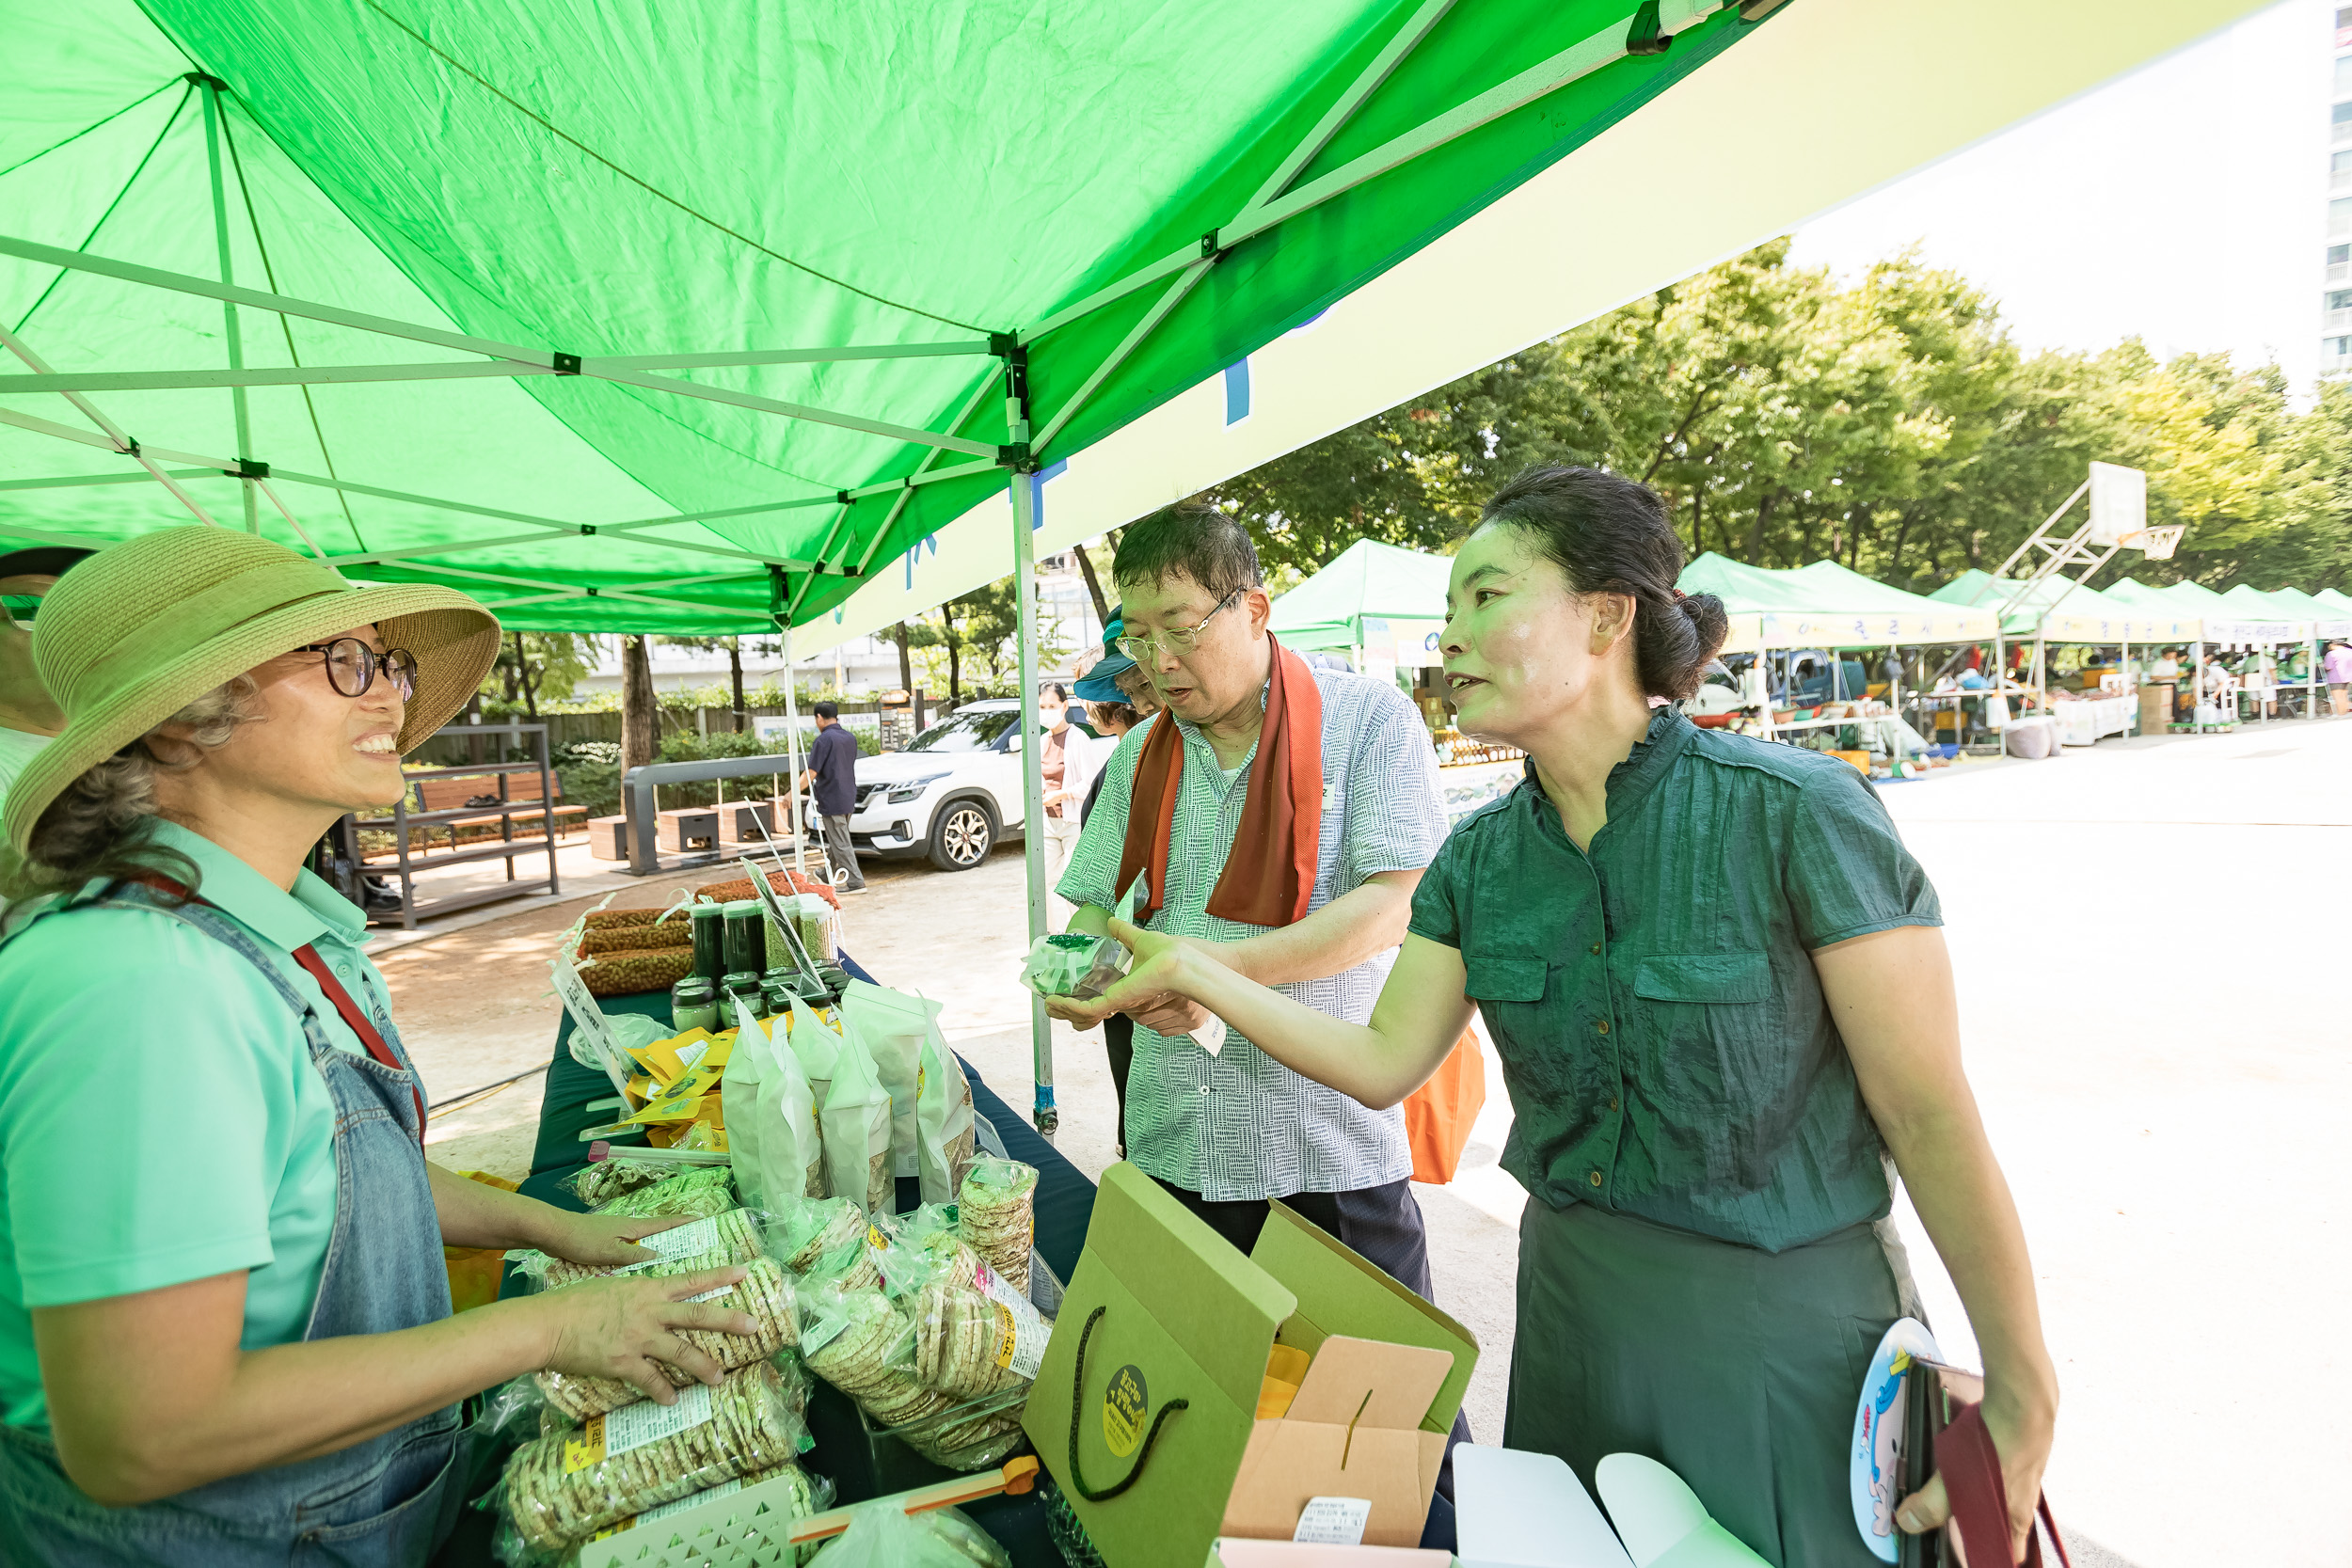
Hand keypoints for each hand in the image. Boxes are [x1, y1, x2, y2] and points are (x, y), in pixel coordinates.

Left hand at [533, 1210, 706, 1269]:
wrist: (553, 1234)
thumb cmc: (582, 1240)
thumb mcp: (609, 1251)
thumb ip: (634, 1254)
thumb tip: (661, 1256)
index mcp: (634, 1228)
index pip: (666, 1223)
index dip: (686, 1223)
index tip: (705, 1221)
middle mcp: (630, 1229)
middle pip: (660, 1232)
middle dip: (679, 1236)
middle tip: (698, 1245)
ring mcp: (619, 1236)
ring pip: (646, 1242)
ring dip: (662, 1247)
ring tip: (678, 1260)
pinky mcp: (608, 1244)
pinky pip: (634, 1249)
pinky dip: (644, 1255)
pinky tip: (645, 1268)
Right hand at [535, 1267, 758, 1404]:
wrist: (549, 1324)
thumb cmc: (575, 1302)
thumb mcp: (612, 1286)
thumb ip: (637, 1294)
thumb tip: (651, 1298)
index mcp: (648, 1289)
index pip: (691, 1280)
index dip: (720, 1275)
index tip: (745, 1272)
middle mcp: (650, 1312)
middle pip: (698, 1315)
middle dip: (729, 1320)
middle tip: (755, 1326)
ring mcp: (639, 1339)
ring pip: (682, 1353)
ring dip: (704, 1367)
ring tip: (719, 1378)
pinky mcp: (625, 1363)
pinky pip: (652, 1381)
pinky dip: (663, 1392)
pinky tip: (672, 1402)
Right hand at [1039, 920, 1196, 1029]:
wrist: (1179, 962)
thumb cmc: (1168, 953)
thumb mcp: (1139, 940)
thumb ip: (1124, 934)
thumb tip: (1111, 922)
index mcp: (1126, 987)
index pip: (1099, 999)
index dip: (1081, 999)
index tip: (1064, 995)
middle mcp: (1121, 998)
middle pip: (1089, 1012)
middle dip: (1067, 1010)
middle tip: (1051, 1005)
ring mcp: (1117, 1001)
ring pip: (1084, 1014)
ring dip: (1064, 1010)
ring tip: (1048, 1005)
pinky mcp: (1115, 1001)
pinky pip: (1087, 1010)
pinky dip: (1068, 1006)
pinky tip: (1055, 1001)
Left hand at [1895, 1379, 2055, 1562]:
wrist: (2022, 1401)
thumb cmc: (1996, 1445)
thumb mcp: (1958, 1479)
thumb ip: (1933, 1504)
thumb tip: (1907, 1523)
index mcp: (2014, 1516)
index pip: (2009, 1551)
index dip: (1990, 1555)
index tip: (1969, 1554)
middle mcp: (2025, 1500)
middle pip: (2006, 1525)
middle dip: (1982, 1525)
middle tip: (1956, 1521)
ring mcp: (2028, 1473)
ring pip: (2006, 1495)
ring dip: (1986, 1496)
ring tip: (1959, 1488)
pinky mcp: (2023, 1448)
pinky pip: (2004, 1467)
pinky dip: (1989, 1469)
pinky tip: (1973, 1457)